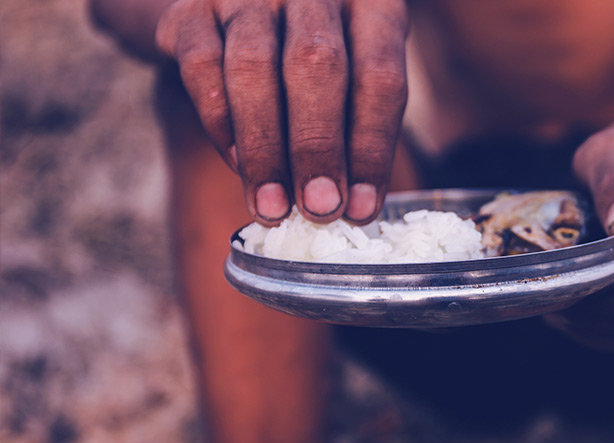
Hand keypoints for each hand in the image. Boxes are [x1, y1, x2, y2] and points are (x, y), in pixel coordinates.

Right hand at [156, 0, 407, 224]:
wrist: (241, 2)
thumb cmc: (316, 49)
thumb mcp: (356, 70)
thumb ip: (357, 124)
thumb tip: (351, 206)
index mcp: (370, 2)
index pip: (379, 77)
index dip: (371, 149)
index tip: (361, 208)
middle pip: (317, 66)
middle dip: (317, 148)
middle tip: (319, 209)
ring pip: (254, 68)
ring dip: (264, 149)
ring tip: (273, 206)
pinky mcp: (192, 6)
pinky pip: (203, 67)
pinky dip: (221, 124)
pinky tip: (239, 166)